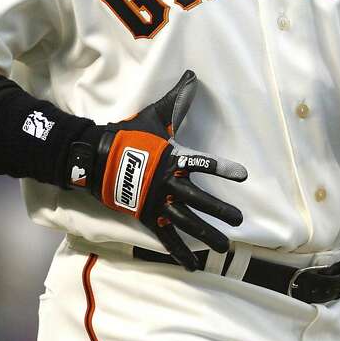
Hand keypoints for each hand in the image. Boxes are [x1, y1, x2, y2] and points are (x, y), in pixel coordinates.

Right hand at [68, 70, 246, 269]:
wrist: (96, 157)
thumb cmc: (130, 135)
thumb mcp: (154, 117)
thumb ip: (177, 100)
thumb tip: (193, 75)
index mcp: (172, 159)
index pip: (202, 163)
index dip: (222, 168)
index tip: (242, 175)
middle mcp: (167, 183)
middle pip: (198, 199)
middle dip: (220, 210)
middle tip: (239, 220)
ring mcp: (156, 202)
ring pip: (186, 222)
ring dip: (206, 234)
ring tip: (225, 247)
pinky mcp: (146, 216)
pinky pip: (166, 237)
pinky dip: (180, 252)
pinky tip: (194, 265)